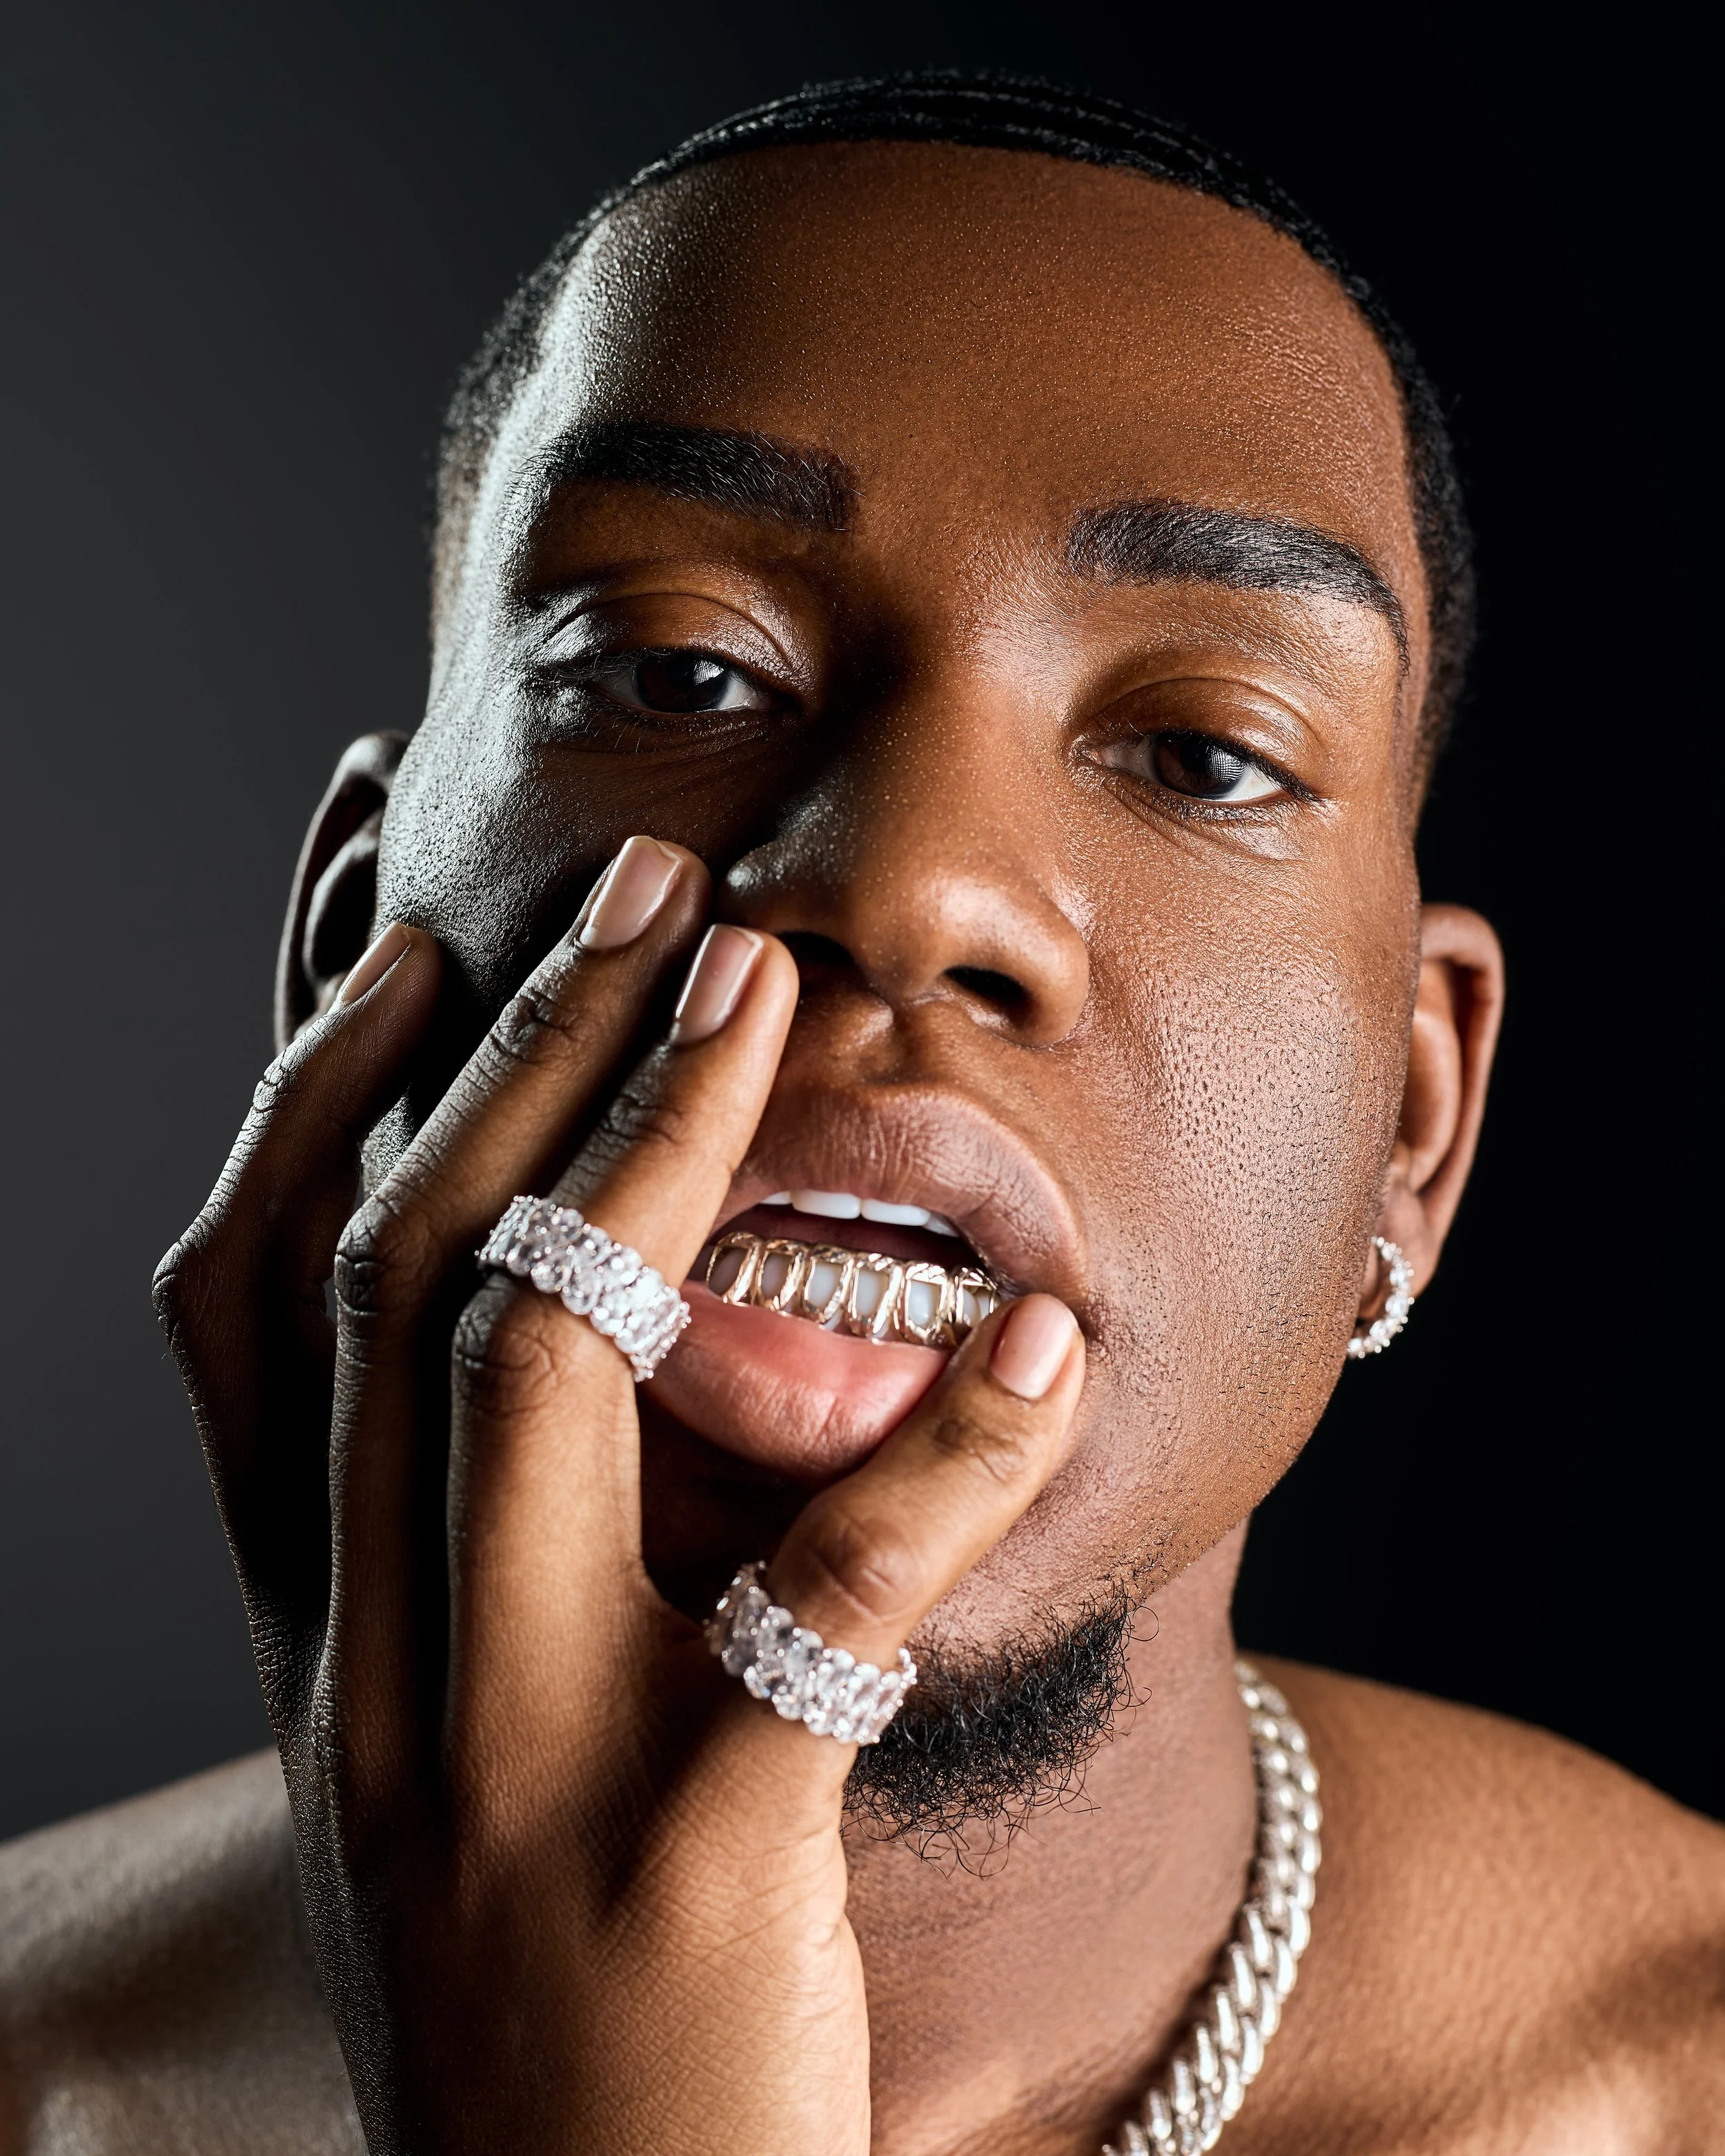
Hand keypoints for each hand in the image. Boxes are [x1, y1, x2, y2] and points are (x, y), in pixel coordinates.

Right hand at [155, 836, 1084, 2154]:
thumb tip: (558, 1329)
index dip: (307, 1084)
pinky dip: (944, 1444)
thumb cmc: (555, 2001)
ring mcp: (506, 1764)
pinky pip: (823, 1600)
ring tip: (764, 981)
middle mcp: (368, 1675)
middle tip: (645, 880)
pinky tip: (1043, 1334)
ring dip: (659, 1144)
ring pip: (535, 1369)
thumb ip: (470, 1557)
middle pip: (401, 1274)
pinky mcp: (689, 1861)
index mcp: (311, 1640)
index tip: (403, 917)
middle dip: (514, 1047)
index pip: (245, 1305)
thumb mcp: (451, 1754)